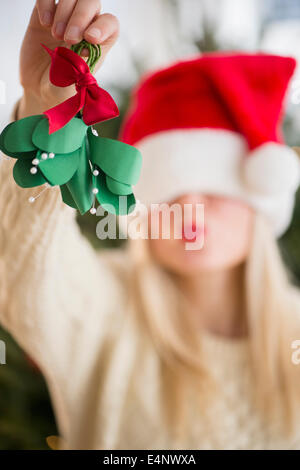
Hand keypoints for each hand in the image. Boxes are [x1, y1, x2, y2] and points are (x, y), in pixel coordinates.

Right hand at [19, 0, 118, 117]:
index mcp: (100, 42)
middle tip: (68, 39)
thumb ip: (79, 67)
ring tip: (55, 35)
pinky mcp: (45, 13)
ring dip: (64, 13)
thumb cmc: (63, 87)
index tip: (90, 39)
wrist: (40, 88)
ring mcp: (65, 17)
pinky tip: (44, 24)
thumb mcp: (73, 83)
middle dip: (80, 18)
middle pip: (91, 3)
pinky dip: (46, 5)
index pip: (110, 23)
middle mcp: (85, 25)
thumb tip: (82, 50)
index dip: (103, 26)